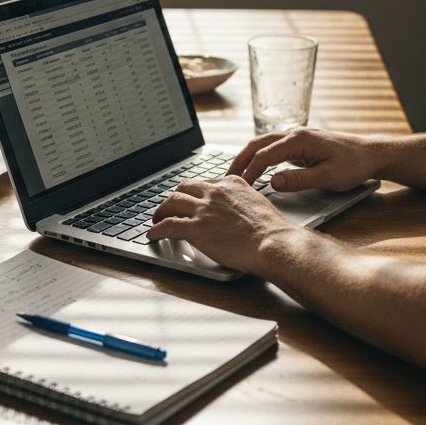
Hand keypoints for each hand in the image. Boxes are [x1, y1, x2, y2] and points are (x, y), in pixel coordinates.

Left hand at [148, 175, 297, 274]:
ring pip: (171, 202)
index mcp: (231, 183)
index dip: (194, 192)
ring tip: (157, 219)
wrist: (272, 243)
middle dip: (174, 197)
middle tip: (170, 206)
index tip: (191, 198)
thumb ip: (243, 201)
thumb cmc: (272, 230)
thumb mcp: (258, 203)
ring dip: (161, 211)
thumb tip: (238, 210)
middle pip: (184, 188)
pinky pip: (168, 225)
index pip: (204, 182)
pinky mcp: (196, 229)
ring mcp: (204, 210)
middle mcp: (215, 192)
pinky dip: (156, 230)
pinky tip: (153, 234)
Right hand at [228, 128, 384, 191]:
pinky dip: (259, 156)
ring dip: (248, 156)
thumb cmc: (354, 165)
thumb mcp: (328, 178)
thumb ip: (299, 180)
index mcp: (299, 140)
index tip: (239, 186)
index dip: (250, 171)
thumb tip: (273, 182)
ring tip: (235, 173)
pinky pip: (273, 147)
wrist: (372, 153)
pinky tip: (255, 167)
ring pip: (264, 143)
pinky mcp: (301, 143)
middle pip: (258, 144)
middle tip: (226, 177)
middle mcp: (295, 133)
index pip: (265, 155)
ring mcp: (297, 136)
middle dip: (240, 160)